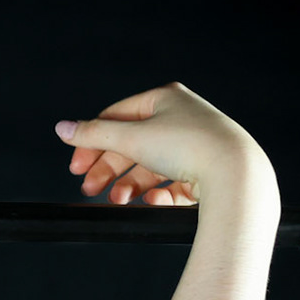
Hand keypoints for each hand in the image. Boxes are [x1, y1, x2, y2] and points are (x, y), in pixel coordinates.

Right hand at [57, 82, 271, 206]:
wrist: (237, 176)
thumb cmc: (192, 147)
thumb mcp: (131, 138)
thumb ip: (93, 134)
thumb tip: (63, 128)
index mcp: (165, 99)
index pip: (116, 118)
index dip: (91, 143)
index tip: (77, 166)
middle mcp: (182, 118)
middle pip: (131, 146)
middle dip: (109, 170)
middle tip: (90, 189)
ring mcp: (196, 145)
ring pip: (151, 167)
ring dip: (130, 185)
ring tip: (119, 200)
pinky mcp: (208, 171)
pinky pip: (174, 182)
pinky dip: (160, 193)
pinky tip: (154, 200)